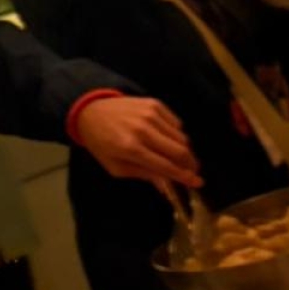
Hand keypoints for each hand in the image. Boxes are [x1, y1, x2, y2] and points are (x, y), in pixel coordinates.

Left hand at [76, 97, 200, 186]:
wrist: (91, 110)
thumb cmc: (101, 143)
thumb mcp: (115, 167)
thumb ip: (142, 175)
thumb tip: (166, 185)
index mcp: (131, 149)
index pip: (166, 166)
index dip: (185, 176)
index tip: (198, 183)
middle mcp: (143, 130)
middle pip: (180, 150)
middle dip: (191, 164)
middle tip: (193, 171)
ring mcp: (150, 115)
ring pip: (181, 137)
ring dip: (184, 150)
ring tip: (178, 156)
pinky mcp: (155, 104)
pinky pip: (176, 123)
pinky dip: (176, 134)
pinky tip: (167, 138)